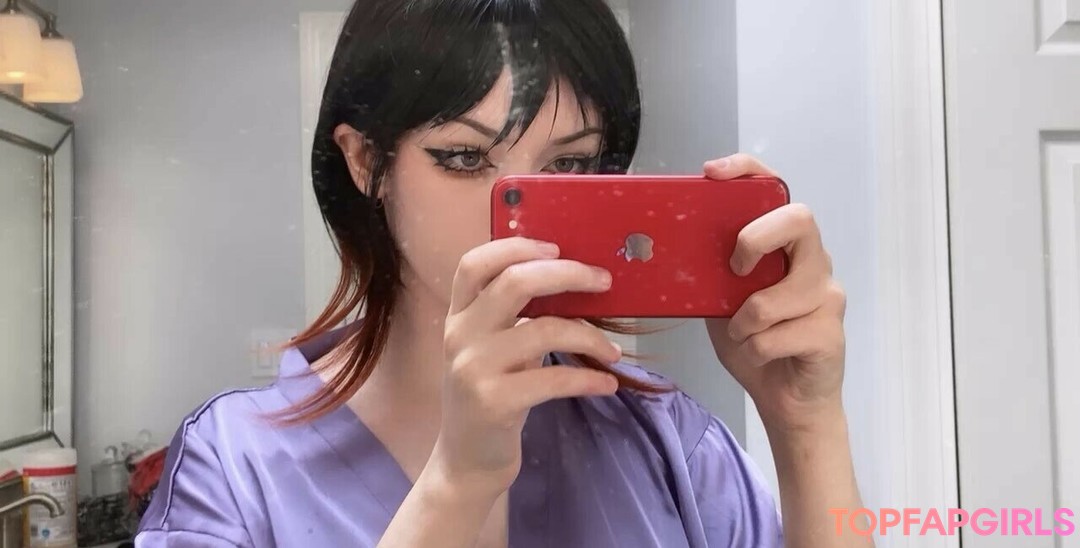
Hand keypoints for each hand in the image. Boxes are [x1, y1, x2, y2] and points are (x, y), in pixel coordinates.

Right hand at [429, 237, 621, 496]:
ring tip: (611, 351)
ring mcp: (474, 369)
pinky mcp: (494, 403)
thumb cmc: (492, 395)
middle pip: (514, 282)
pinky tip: (606, 383)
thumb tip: (574, 281)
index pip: (474, 264)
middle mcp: (460, 336)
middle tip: (603, 280)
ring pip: (544, 329)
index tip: (556, 247)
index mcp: (459, 316)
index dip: (515, 246)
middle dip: (567, 274)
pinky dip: (588, 378)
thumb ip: (515, 317)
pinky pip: (554, 379)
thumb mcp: (492, 350)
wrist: (467, 461)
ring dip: (590, 335)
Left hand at [702, 153, 846, 431]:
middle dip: (757, 238)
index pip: (776, 188)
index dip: (747, 172)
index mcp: (785, 244)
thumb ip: (711, 272)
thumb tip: (662, 249)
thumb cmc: (755, 340)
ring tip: (742, 332)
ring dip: (746, 321)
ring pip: (780, 296)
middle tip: (734, 266)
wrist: (785, 398)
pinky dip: (754, 350)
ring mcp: (828, 297)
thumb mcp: (721, 299)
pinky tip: (760, 354)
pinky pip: (777, 337)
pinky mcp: (830, 334)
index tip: (712, 173)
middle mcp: (814, 262)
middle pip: (800, 220)